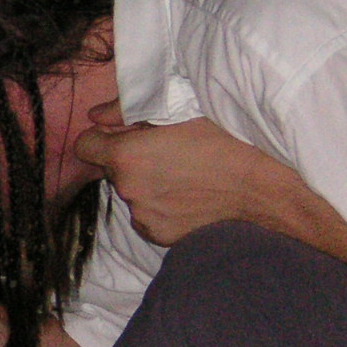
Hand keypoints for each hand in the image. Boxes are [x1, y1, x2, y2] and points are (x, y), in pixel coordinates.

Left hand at [73, 116, 295, 245]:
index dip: (102, 138)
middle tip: (166, 152)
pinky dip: (160, 206)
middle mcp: (127, 189)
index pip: (84, 146)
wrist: (262, 188)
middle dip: (130, 160)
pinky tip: (188, 196)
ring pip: (131, 194)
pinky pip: (147, 216)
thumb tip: (95, 116)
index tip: (123, 136)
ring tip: (184, 175)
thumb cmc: (226, 141)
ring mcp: (143, 215)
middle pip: (112, 170)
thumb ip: (126, 111)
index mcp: (126, 155)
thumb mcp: (179, 111)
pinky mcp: (159, 235)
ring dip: (146, 184)